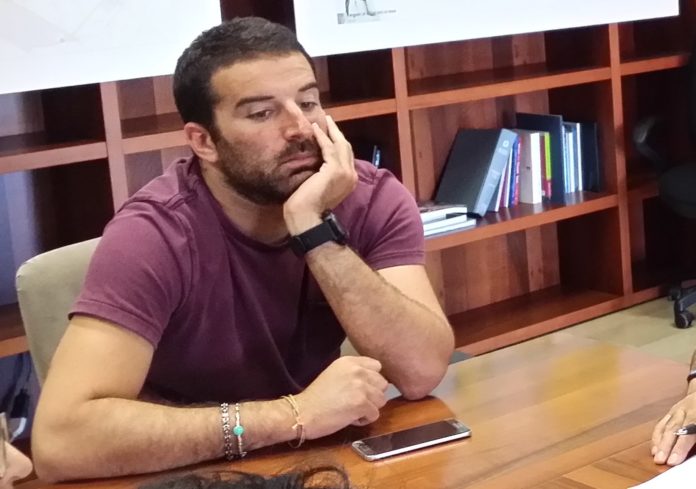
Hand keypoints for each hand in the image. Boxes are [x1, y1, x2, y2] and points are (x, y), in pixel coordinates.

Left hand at [283, 115, 357, 234]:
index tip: (330, 132)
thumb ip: (325, 174)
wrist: (307, 216)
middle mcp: (352, 176)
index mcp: (350, 180)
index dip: (339, 142)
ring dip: (331, 131)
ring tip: (323, 120)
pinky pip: (329, 148)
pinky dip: (322, 137)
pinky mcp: (335, 170)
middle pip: (347, 148)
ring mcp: (345, 172)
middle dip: (338, 133)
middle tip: (329, 121)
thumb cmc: (308, 206)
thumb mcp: (321, 186)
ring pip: (340, 145)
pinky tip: (315, 129)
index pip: (347, 156)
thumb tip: (318, 162)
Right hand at [295, 356, 387, 438]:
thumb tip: (374, 383)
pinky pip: (375, 414)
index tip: (361, 389)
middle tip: (356, 402)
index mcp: (349, 361)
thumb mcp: (335, 374)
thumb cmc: (316, 397)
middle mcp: (357, 370)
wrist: (302, 413)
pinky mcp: (361, 403)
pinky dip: (364, 420)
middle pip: (382, 383)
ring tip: (352, 410)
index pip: (377, 366)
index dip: (372, 380)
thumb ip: (354, 374)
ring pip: (381, 400)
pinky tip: (349, 418)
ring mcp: (360, 386)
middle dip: (373, 395)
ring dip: (369, 408)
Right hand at [652, 390, 695, 464]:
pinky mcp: (670, 412)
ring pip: (665, 426)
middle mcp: (685, 410)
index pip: (687, 431)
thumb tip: (694, 445)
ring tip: (655, 456)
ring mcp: (676, 410)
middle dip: (666, 445)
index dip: (680, 446)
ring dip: (659, 442)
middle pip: (673, 429)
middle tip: (661, 460)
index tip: (673, 460)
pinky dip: (656, 436)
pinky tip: (654, 448)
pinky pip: (661, 424)